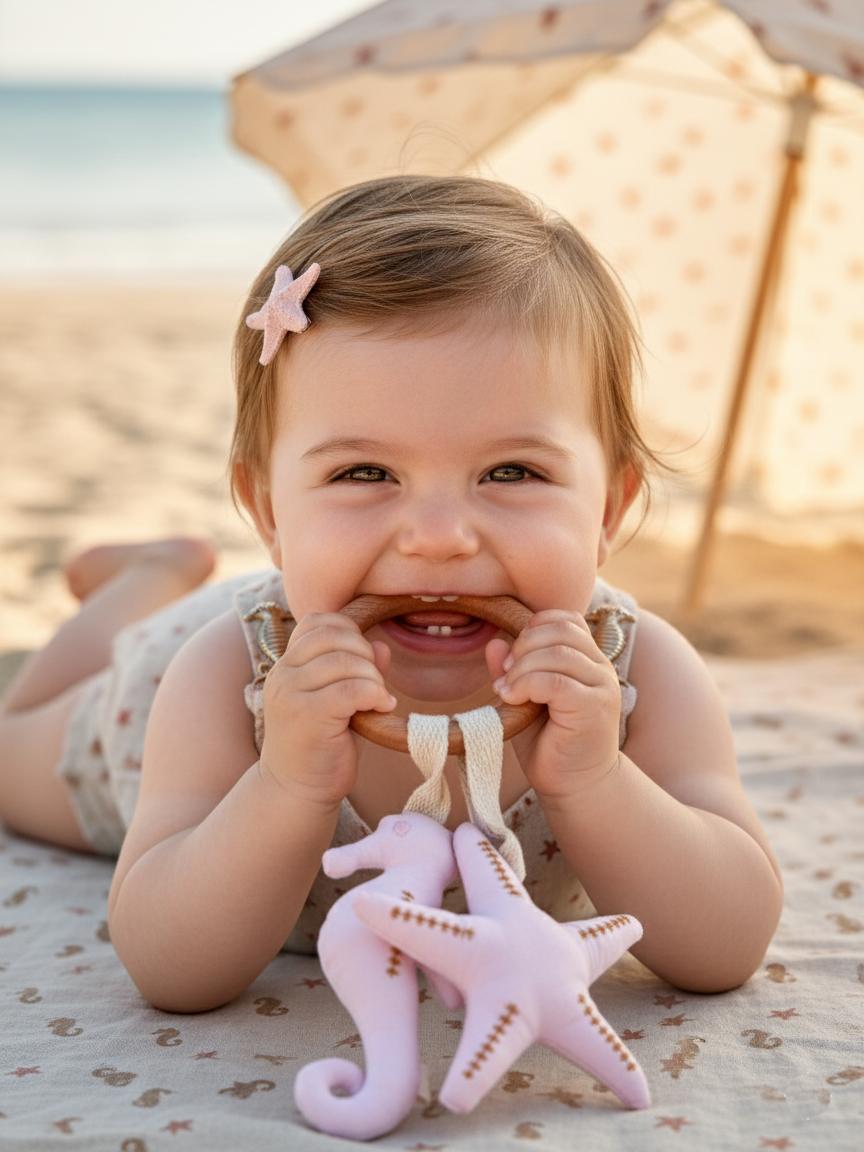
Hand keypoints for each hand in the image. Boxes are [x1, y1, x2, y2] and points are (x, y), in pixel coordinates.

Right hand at [259, 613, 394, 805]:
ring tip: (378, 700)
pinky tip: (382, 709)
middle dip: (366, 655)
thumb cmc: (320, 747)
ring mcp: (291, 694)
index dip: (350, 630)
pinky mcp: (307, 715)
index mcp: (287, 665)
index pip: (317, 622)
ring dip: (373, 678)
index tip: (365, 660)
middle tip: (375, 684)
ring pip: (346, 661)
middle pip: (335, 636)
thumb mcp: (339, 703)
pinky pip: (351, 689)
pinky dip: (375, 694)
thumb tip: (382, 646)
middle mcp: (283, 674)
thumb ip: (357, 673)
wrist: (294, 792)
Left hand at [487, 610, 620, 798]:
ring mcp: (601, 686)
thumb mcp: (525, 700)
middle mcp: (601, 668)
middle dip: (523, 646)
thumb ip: (513, 670)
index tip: (512, 656)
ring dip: (521, 668)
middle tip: (505, 674)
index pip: (566, 620)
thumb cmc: (550, 744)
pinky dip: (526, 684)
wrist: (576, 787)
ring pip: (556, 653)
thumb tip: (494, 641)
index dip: (534, 627)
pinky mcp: (593, 707)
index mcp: (588, 660)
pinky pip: (555, 681)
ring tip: (506, 691)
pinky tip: (512, 699)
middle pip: (560, 631)